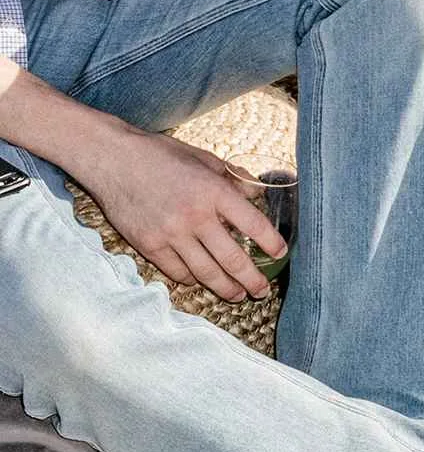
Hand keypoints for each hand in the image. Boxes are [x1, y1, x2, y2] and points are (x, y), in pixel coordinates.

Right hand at [72, 127, 281, 302]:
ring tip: (238, 295)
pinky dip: (193, 280)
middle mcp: (195, 217)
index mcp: (215, 192)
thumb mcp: (206, 159)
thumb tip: (257, 194)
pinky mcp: (149, 246)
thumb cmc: (163, 156)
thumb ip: (233, 178)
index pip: (253, 224)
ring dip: (225, 288)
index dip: (271, 242)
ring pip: (205, 272)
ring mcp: (171, 235)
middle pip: (231, 258)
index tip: (281, 254)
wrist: (115, 161)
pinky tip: (204, 282)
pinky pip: (177, 272)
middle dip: (251, 279)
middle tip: (262, 291)